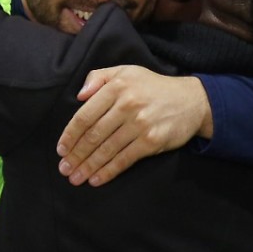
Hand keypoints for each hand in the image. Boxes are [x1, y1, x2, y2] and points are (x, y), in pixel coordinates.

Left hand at [56, 66, 211, 186]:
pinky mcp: (152, 141)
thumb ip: (99, 77)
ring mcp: (140, 124)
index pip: (85, 115)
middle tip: (64, 169)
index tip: (61, 149)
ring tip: (76, 177)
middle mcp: (127, 105)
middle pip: (93, 135)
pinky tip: (96, 179)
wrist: (192, 100)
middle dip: (76, 155)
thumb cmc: (153, 87)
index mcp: (117, 87)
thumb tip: (79, 95)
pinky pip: (124, 159)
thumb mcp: (126, 72)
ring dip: (88, 166)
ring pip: (107, 149)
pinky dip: (108, 171)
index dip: (70, 135)